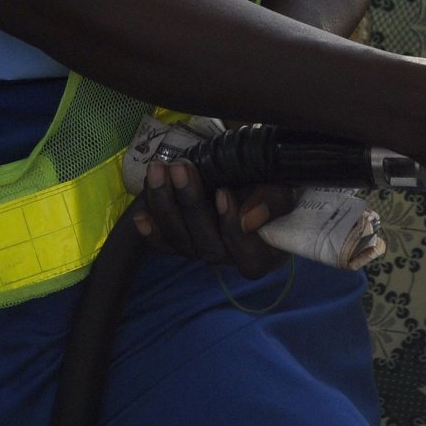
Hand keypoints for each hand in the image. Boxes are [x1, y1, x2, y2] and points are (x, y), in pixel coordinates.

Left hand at [130, 161, 295, 279]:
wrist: (251, 177)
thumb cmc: (273, 186)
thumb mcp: (284, 189)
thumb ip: (274, 203)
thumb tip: (249, 220)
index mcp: (262, 253)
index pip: (248, 255)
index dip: (232, 227)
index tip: (222, 192)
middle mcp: (229, 257)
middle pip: (206, 243)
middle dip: (190, 203)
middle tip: (180, 168)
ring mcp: (202, 250)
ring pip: (180, 239)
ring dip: (165, 204)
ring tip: (159, 170)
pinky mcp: (181, 242)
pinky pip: (163, 244)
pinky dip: (150, 231)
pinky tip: (140, 214)